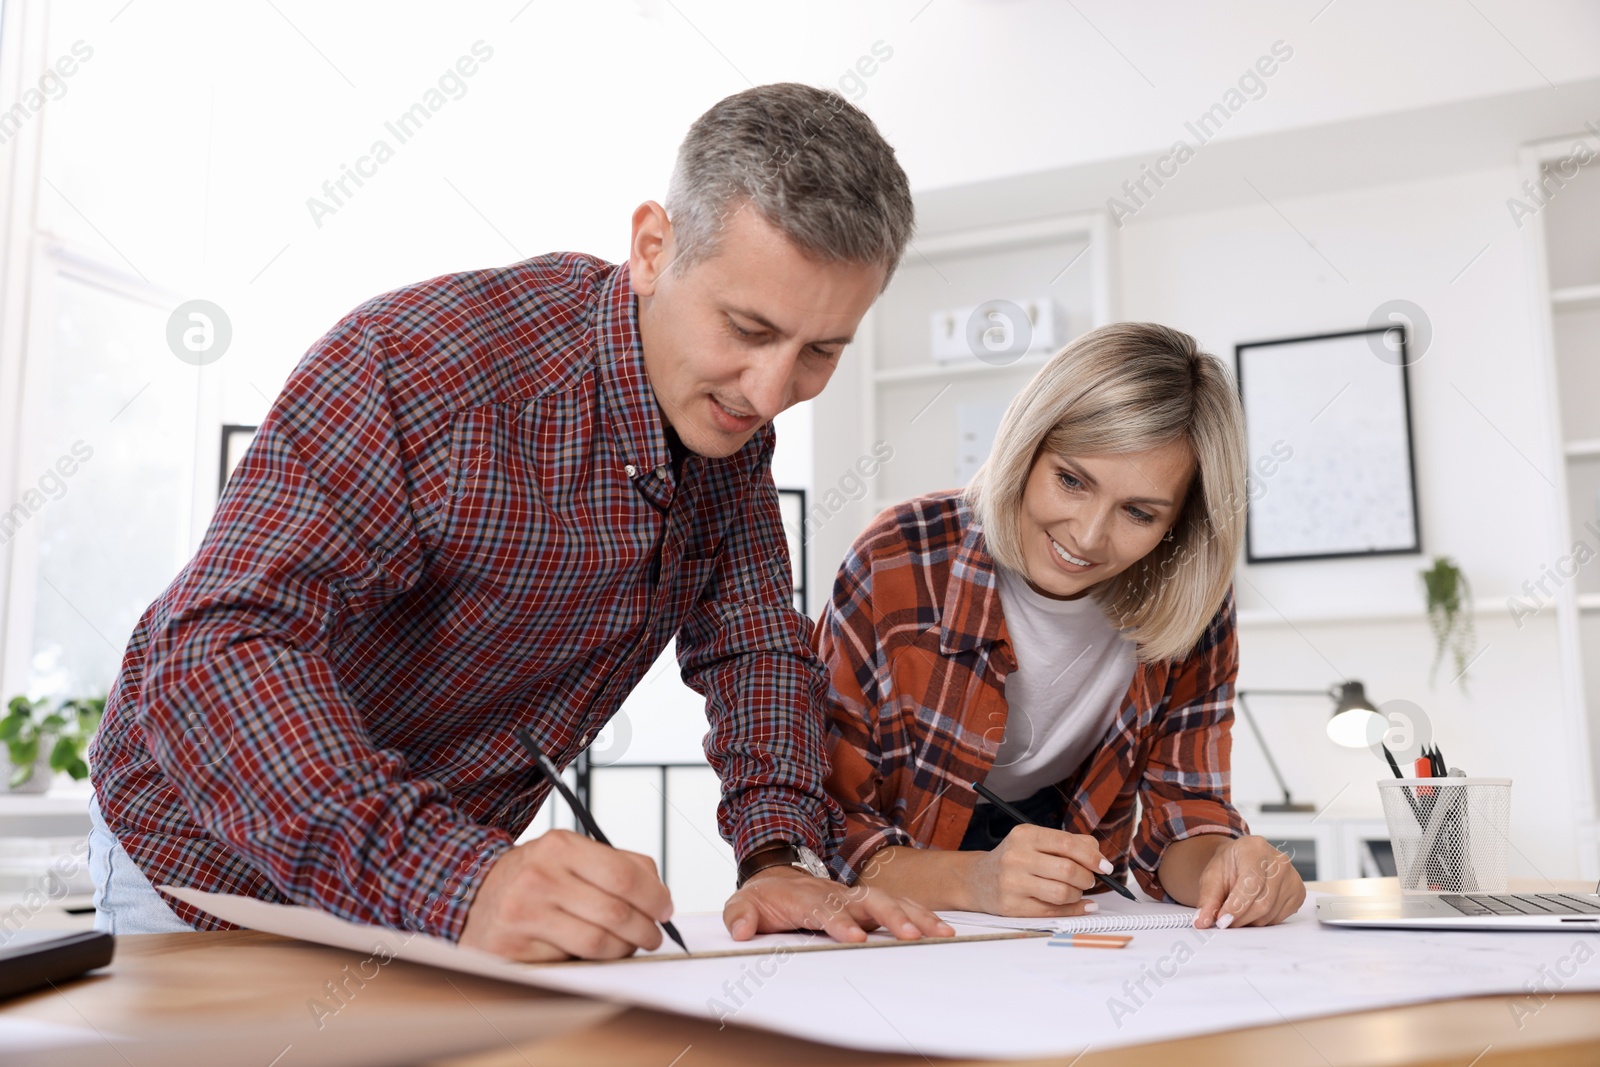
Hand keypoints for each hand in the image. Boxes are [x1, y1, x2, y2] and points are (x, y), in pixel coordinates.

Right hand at [459, 829, 672, 960]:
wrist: (476, 893)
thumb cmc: (537, 875)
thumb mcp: (571, 854)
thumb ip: (619, 865)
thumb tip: (660, 894)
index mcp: (561, 846)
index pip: (624, 875)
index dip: (654, 897)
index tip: (665, 909)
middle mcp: (541, 876)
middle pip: (615, 912)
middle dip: (645, 929)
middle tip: (652, 935)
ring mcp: (525, 913)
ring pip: (598, 943)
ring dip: (624, 949)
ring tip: (628, 945)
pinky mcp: (515, 947)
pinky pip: (570, 961)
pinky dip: (589, 961)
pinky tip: (589, 952)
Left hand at [722, 866, 953, 942]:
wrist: (778, 877)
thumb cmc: (765, 896)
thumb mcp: (744, 904)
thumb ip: (740, 916)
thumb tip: (739, 931)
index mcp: (806, 897)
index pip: (825, 909)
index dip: (840, 922)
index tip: (855, 937)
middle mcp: (836, 893)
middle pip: (868, 900)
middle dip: (890, 916)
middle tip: (910, 935)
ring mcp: (854, 897)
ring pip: (890, 900)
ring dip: (915, 915)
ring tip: (940, 932)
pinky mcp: (867, 904)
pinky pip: (899, 906)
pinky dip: (921, 915)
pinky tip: (942, 928)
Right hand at [969, 823, 1111, 916]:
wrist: (978, 880)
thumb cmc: (1016, 859)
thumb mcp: (1035, 842)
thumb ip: (1068, 843)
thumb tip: (1098, 857)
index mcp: (1025, 835)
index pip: (1066, 843)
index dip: (1091, 856)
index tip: (1105, 866)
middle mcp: (1016, 857)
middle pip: (1067, 870)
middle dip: (1087, 878)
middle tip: (1089, 881)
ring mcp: (1012, 883)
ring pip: (1062, 893)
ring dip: (1078, 895)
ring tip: (1075, 891)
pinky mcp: (1012, 906)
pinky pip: (1052, 912)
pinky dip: (1073, 910)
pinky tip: (1079, 905)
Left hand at [1193, 835, 1304, 928]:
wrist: (1241, 861)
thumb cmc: (1229, 866)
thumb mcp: (1212, 877)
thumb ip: (1207, 899)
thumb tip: (1202, 920)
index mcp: (1255, 848)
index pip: (1250, 883)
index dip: (1236, 906)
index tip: (1222, 920)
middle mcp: (1279, 860)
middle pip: (1262, 902)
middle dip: (1240, 917)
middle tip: (1224, 921)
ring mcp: (1292, 876)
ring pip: (1270, 913)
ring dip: (1250, 921)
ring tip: (1238, 911)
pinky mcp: (1298, 892)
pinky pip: (1279, 917)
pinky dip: (1262, 920)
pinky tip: (1253, 909)